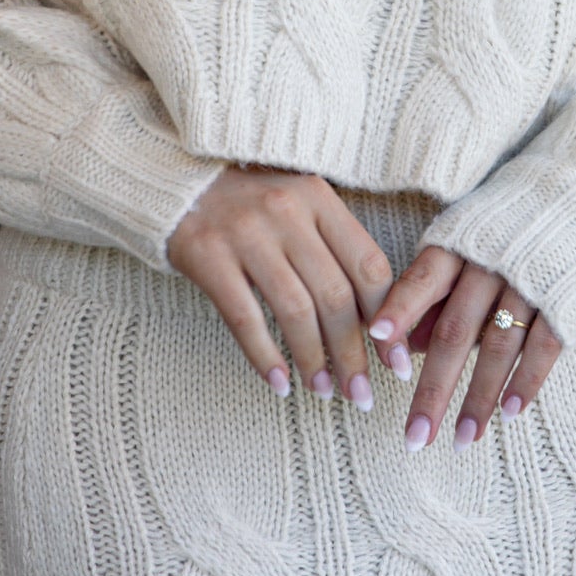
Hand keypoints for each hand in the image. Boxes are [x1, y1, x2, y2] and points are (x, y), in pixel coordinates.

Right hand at [167, 167, 394, 405]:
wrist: (182, 182)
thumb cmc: (254, 203)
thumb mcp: (301, 207)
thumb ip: (336, 250)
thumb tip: (377, 323)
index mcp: (319, 198)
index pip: (368, 266)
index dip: (387, 320)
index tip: (394, 363)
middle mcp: (286, 212)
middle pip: (334, 296)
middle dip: (353, 354)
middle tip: (361, 394)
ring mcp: (245, 233)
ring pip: (294, 311)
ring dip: (313, 360)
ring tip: (323, 391)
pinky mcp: (208, 256)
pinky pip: (244, 318)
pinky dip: (265, 357)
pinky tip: (279, 384)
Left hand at [368, 247, 560, 448]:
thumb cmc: (507, 230)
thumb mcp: (466, 245)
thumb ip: (437, 291)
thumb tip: (409, 347)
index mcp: (459, 243)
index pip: (422, 279)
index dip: (400, 307)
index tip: (376, 339)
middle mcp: (490, 262)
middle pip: (455, 330)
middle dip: (433, 389)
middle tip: (413, 438)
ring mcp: (530, 281)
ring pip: (498, 346)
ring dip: (479, 398)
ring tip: (462, 439)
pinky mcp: (565, 299)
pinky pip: (543, 346)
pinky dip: (525, 381)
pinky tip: (509, 414)